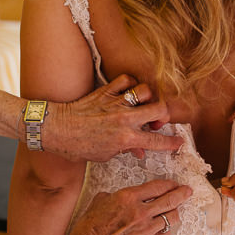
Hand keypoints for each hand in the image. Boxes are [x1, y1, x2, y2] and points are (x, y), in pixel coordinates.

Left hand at [44, 74, 183, 160]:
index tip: (178, 142)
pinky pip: (126, 80)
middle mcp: (124, 119)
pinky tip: (127, 92)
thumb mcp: (104, 155)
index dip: (171, 143)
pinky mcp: (106, 91)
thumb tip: (140, 151)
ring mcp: (115, 103)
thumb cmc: (77, 146)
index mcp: (125, 138)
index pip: (156, 141)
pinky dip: (130, 84)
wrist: (55, 130)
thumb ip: (125, 149)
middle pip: (160, 110)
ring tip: (142, 104)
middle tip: (157, 120)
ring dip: (148, 98)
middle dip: (164, 115)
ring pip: (145, 91)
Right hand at [59, 179, 192, 234]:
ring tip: (177, 209)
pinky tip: (166, 225)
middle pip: (170, 200)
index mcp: (128, 197)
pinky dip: (167, 228)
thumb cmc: (90, 226)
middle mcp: (141, 211)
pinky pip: (165, 233)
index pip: (157, 186)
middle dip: (182, 194)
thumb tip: (122, 197)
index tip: (174, 183)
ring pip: (171, 217)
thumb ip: (116, 195)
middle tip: (188, 191)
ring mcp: (146, 229)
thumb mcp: (100, 200)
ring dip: (176, 212)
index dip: (169, 184)